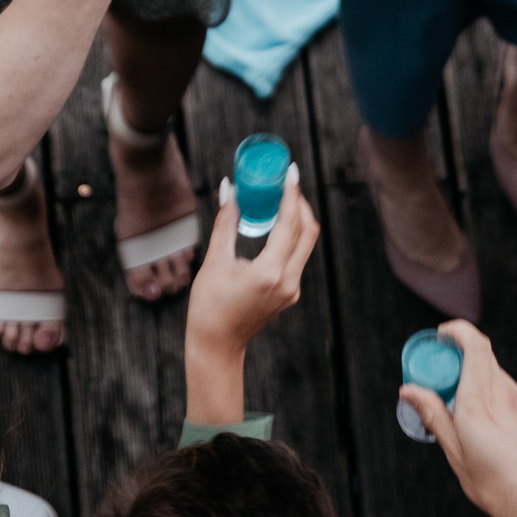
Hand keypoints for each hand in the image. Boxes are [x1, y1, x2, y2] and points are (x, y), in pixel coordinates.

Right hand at [184, 173, 321, 426]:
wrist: (216, 345)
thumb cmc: (209, 306)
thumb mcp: (215, 261)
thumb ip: (225, 223)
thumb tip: (228, 189)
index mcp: (270, 272)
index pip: (291, 224)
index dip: (292, 194)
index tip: (292, 172)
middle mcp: (288, 281)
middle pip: (307, 231)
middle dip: (299, 202)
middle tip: (286, 181)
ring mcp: (292, 289)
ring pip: (305, 244)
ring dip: (297, 219)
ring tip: (281, 198)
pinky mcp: (289, 293)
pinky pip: (297, 256)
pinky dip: (291, 236)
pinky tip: (276, 224)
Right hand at [402, 321, 516, 516]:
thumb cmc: (497, 486)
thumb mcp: (456, 454)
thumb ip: (433, 415)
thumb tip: (409, 389)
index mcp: (480, 404)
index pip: (474, 346)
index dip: (457, 331)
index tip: (442, 335)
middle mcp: (505, 396)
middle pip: (483, 356)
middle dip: (460, 357)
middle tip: (443, 378)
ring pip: (496, 375)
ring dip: (477, 380)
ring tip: (465, 412)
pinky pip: (510, 393)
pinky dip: (494, 397)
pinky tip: (490, 426)